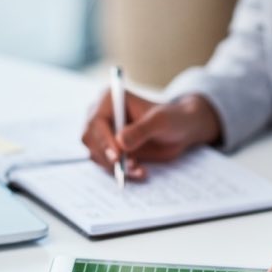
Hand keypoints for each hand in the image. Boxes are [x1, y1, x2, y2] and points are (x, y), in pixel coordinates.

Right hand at [81, 91, 220, 178]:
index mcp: (110, 100)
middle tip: (127, 167)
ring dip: (116, 166)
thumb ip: (141, 130)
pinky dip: (122, 172)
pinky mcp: (111, 150)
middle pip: (90, 140)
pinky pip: (107, 165)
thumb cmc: (172, 118)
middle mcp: (102, 115)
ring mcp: (105, 134)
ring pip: (97, 155)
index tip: (117, 156)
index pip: (95, 122)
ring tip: (139, 169)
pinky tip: (140, 172)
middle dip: (107, 156)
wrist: (181, 130)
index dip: (103, 140)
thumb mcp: (160, 122)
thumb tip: (120, 142)